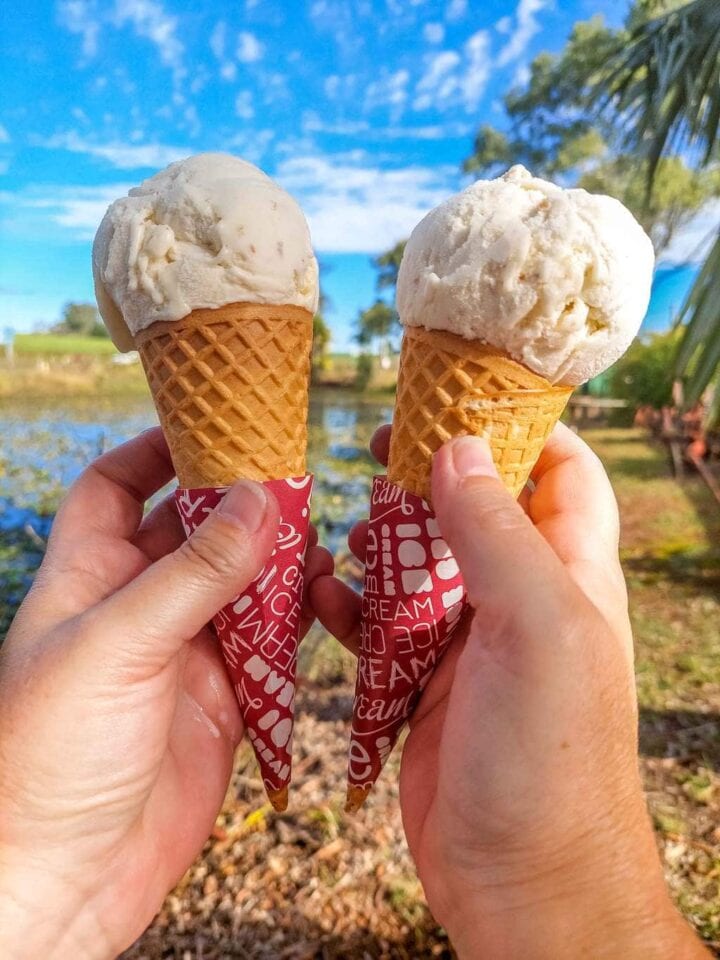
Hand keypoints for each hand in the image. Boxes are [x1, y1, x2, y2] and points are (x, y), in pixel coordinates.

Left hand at [0, 428, 331, 959]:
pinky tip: (324, 602)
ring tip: (319, 539)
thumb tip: (260, 498)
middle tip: (294, 478)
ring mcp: (181, 655)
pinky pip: (267, 646)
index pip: (114, 488)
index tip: (211, 422)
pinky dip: (296, 622)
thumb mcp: (119, 644)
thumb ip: (194, 573)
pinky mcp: (221, 702)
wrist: (61, 881)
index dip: (155, 451)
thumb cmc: (50, 756)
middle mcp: (136, 608)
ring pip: (239, 586)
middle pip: (192, 531)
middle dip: (238, 504)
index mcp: (88, 577)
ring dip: (277, 562)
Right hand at [310, 424, 708, 959]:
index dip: (521, 425)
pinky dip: (352, 608)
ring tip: (343, 527)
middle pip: (478, 509)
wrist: (524, 887)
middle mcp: (524, 601)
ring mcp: (472, 645)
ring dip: (382, 543)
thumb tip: (458, 447)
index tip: (462, 391)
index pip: (562, 471)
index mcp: (570, 574)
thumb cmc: (547, 758)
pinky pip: (383, 627)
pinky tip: (323, 597)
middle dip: (431, 476)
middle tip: (378, 446)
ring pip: (422, 565)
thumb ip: (497, 534)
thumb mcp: (534, 628)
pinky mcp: (426, 686)